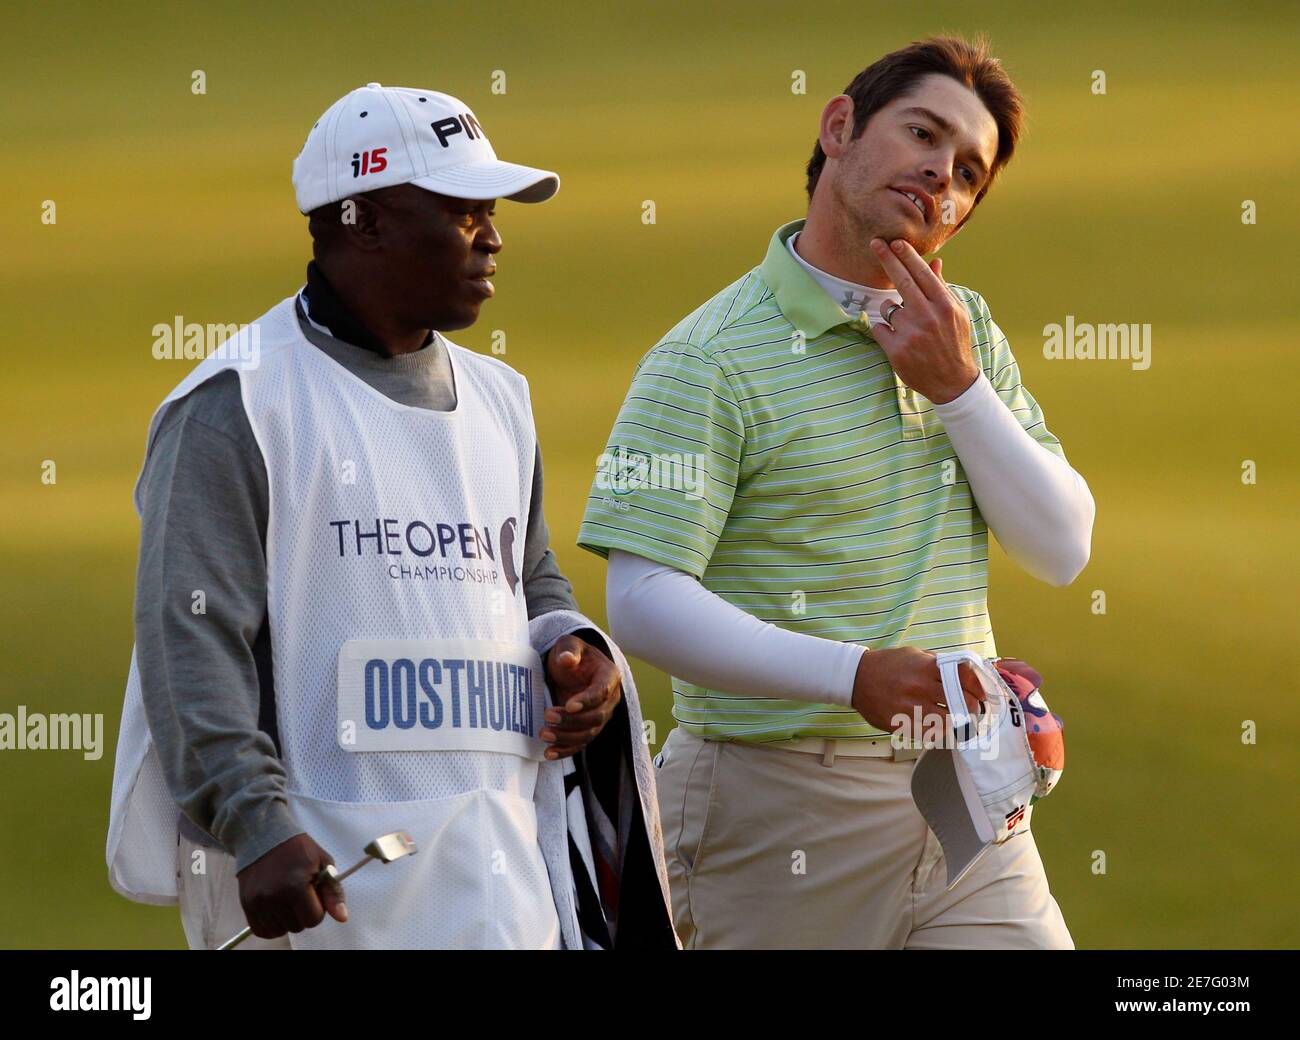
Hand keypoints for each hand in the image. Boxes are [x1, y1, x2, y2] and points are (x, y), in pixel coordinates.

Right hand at [236, 833, 346, 939]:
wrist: (264, 836)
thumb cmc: (298, 849)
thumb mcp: (322, 864)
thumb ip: (333, 893)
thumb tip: (342, 918)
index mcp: (296, 886)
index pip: (314, 920)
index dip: (318, 908)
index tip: (314, 893)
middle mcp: (274, 897)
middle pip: (297, 926)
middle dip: (303, 913)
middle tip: (300, 892)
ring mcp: (258, 903)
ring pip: (280, 931)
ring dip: (287, 919)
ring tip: (287, 898)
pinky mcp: (246, 905)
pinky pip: (262, 930)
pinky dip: (271, 924)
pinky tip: (276, 908)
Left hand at [542, 634, 622, 759]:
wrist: (570, 667)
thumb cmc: (570, 653)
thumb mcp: (569, 644)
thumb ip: (570, 649)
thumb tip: (567, 659)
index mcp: (609, 676)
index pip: (602, 692)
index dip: (587, 700)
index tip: (569, 705)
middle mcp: (609, 699)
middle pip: (596, 716)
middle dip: (572, 720)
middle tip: (548, 715)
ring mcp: (600, 716)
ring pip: (589, 734)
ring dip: (566, 737)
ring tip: (544, 733)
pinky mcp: (588, 728)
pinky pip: (580, 744)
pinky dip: (566, 750)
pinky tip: (548, 753)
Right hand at [851, 646, 985, 731]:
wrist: (857, 678)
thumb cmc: (890, 664)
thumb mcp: (916, 655)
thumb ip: (939, 664)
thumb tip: (967, 673)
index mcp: (927, 668)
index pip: (965, 680)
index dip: (979, 689)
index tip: (982, 694)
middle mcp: (920, 688)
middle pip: (961, 703)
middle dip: (972, 708)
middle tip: (972, 710)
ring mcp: (910, 708)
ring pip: (947, 722)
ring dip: (955, 722)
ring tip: (956, 720)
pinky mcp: (900, 724)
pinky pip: (928, 733)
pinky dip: (937, 731)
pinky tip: (937, 725)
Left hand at [868, 238, 980, 403]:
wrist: (953, 382)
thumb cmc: (954, 343)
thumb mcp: (956, 314)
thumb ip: (942, 288)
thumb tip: (935, 262)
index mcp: (945, 306)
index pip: (922, 274)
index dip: (907, 256)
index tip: (895, 242)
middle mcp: (928, 317)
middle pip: (902, 281)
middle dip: (887, 259)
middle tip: (875, 243)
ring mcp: (911, 334)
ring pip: (888, 307)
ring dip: (891, 311)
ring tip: (906, 325)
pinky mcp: (897, 350)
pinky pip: (879, 328)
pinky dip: (885, 330)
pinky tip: (899, 340)